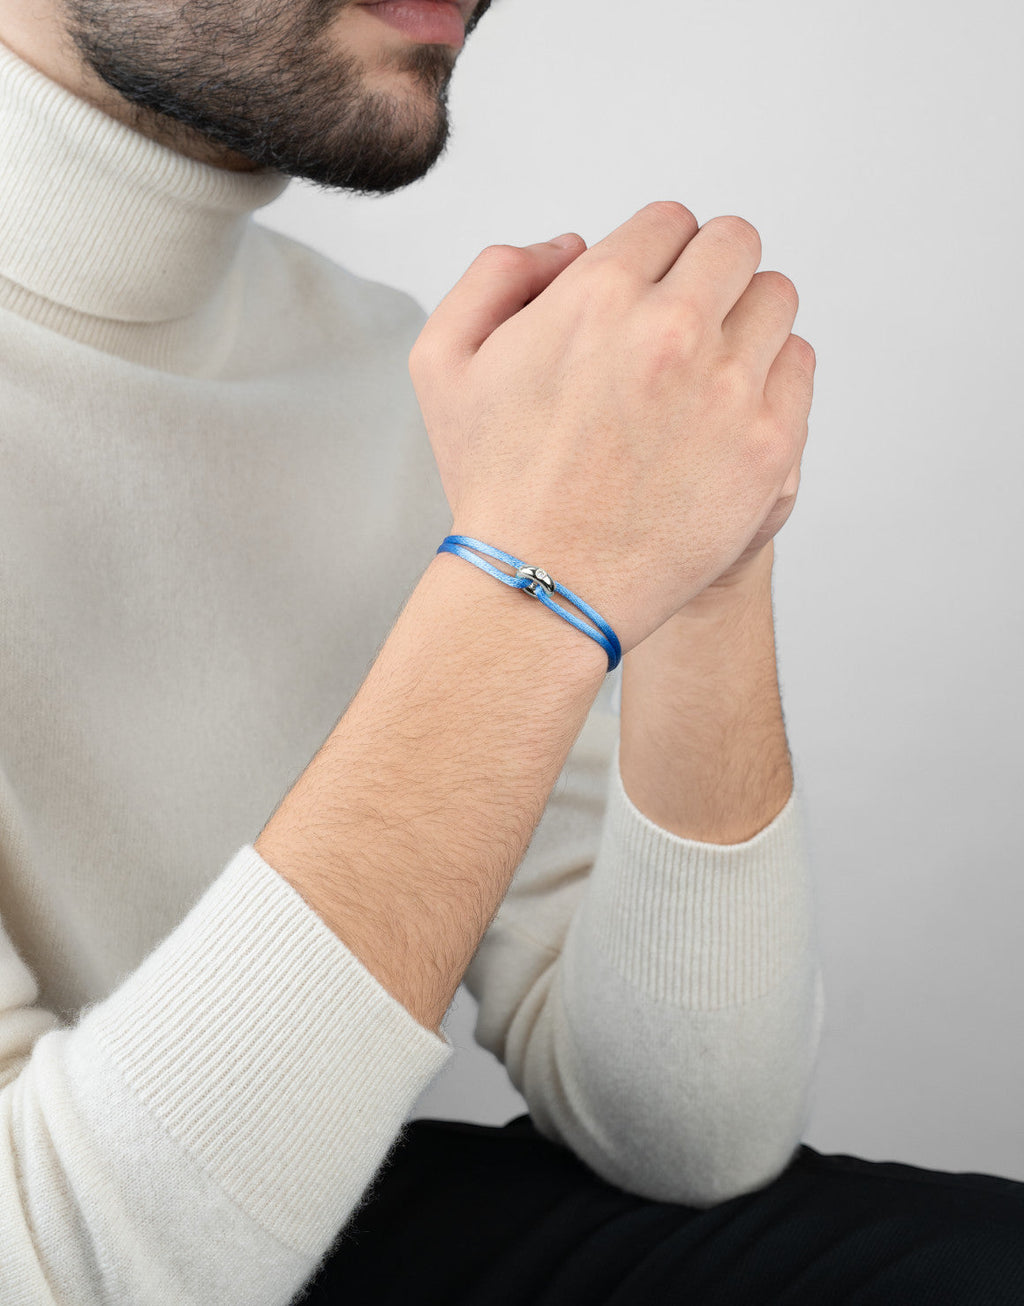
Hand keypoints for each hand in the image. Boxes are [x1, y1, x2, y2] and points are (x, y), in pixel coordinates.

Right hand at [409, 202, 814, 653]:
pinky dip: (770, 378)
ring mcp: (728, 390)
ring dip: (744, 321)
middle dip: (707, 274)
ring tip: (703, 372)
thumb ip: (497, 274)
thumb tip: (574, 245)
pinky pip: (798, 366)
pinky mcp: (768, 446)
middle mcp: (672, 331)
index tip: (646, 295)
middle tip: (683, 324)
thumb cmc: (495, 484)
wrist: (545, 587)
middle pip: (734, 245)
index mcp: (598, 295)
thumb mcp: (444, 362)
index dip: (654, 255)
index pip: (670, 222)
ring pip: (776, 299)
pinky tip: (724, 414)